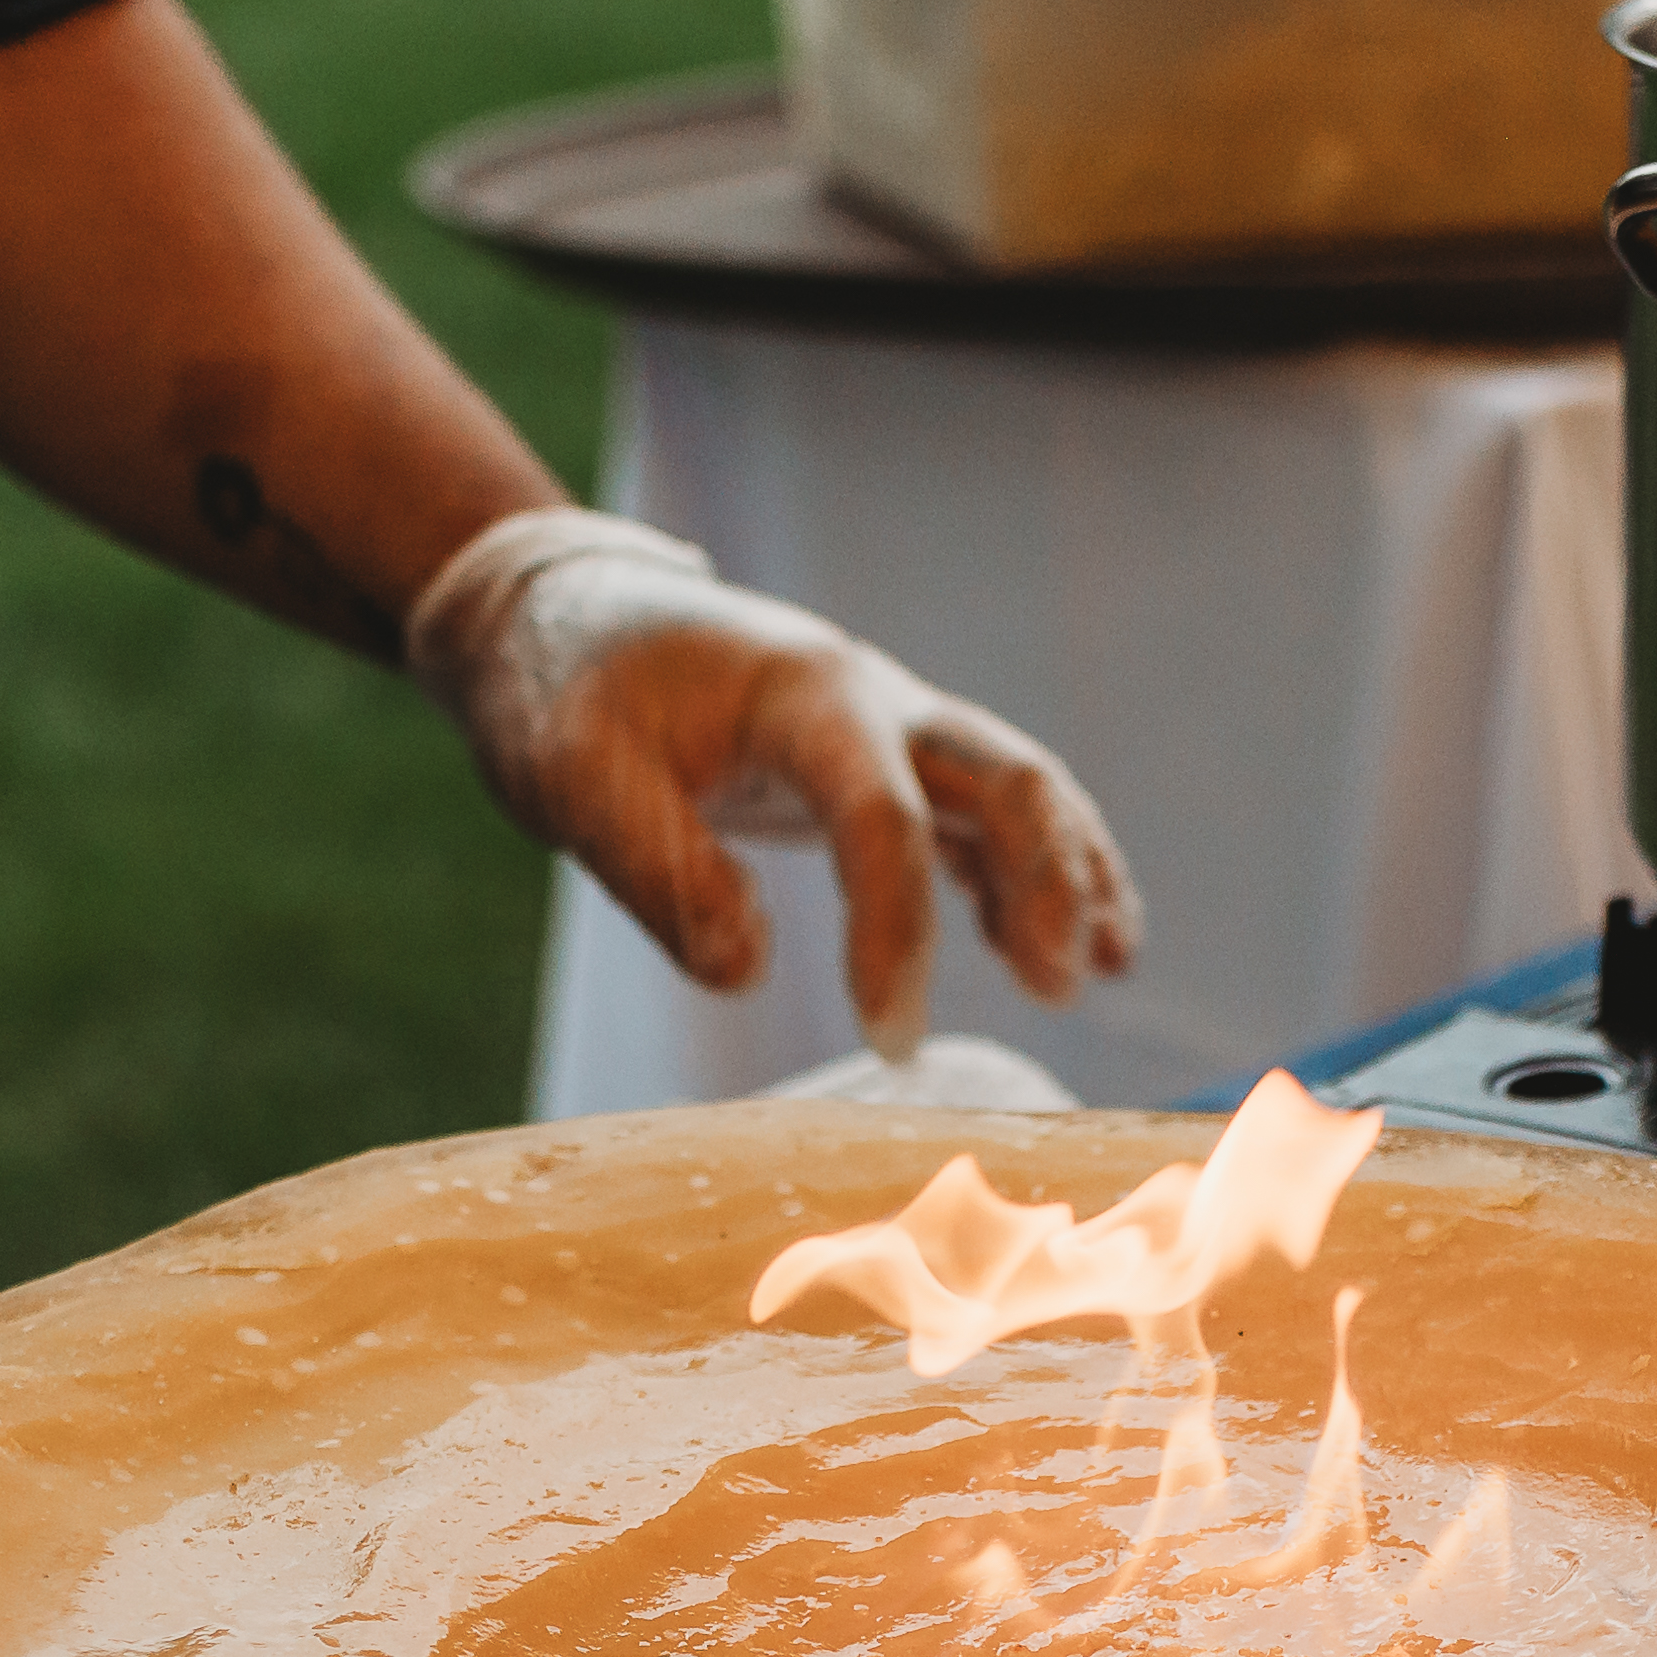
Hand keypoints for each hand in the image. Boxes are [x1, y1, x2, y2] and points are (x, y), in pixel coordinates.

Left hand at [408, 512, 1142, 1057]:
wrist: (559, 616)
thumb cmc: (564, 691)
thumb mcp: (575, 778)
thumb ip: (657, 871)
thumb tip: (744, 970)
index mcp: (802, 697)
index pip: (883, 817)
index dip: (898, 932)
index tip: (892, 1041)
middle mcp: (870, 700)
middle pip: (1005, 775)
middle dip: (1049, 879)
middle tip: (1057, 989)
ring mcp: (886, 727)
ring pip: (1017, 790)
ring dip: (1066, 877)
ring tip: (1097, 974)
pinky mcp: (879, 763)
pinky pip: (984, 817)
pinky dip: (1030, 879)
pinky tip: (1050, 956)